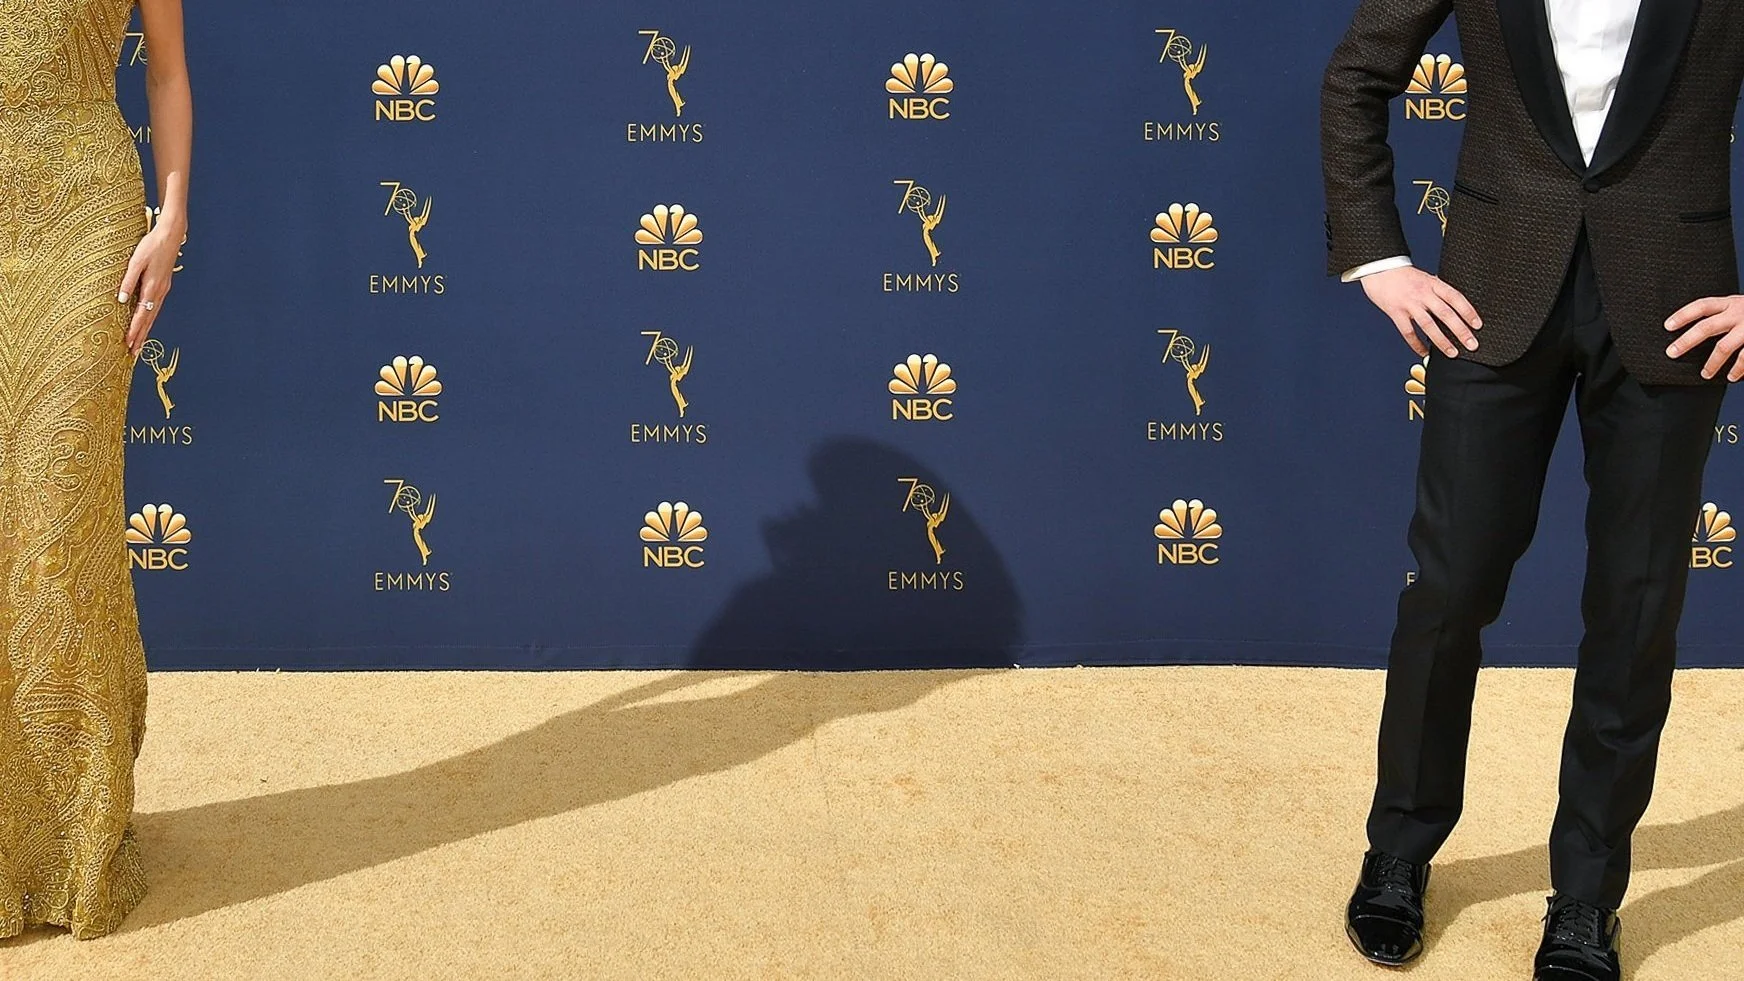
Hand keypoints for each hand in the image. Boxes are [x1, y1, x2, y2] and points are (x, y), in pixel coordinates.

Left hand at [117, 217, 183, 357]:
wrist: (171, 235)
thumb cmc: (151, 245)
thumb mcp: (136, 261)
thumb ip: (128, 281)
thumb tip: (121, 300)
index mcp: (152, 287)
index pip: (141, 315)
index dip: (134, 330)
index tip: (127, 344)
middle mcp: (159, 292)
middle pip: (149, 319)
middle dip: (141, 336)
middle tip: (133, 353)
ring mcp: (163, 289)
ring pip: (153, 314)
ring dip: (146, 329)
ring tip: (139, 342)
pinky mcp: (163, 285)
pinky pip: (155, 307)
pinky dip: (150, 318)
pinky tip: (146, 322)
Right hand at [1359, 265, 1481, 357]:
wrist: (1379, 270)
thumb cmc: (1403, 276)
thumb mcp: (1425, 278)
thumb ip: (1438, 290)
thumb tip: (1454, 304)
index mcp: (1433, 284)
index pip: (1455, 298)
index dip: (1468, 312)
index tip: (1478, 325)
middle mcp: (1423, 294)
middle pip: (1445, 314)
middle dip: (1460, 331)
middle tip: (1472, 344)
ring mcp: (1409, 304)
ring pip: (1428, 325)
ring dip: (1442, 341)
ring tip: (1452, 353)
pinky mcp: (1395, 312)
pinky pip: (1408, 332)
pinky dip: (1416, 344)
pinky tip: (1424, 353)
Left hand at [1666, 295, 1743, 380]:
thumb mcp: (1739, 305)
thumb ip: (1721, 314)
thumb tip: (1692, 330)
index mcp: (1730, 302)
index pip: (1702, 306)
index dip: (1683, 315)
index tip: (1667, 326)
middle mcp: (1739, 312)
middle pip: (1707, 327)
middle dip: (1686, 341)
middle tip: (1671, 353)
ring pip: (1725, 346)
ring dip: (1712, 363)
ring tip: (1705, 374)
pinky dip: (1738, 368)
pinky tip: (1732, 376)